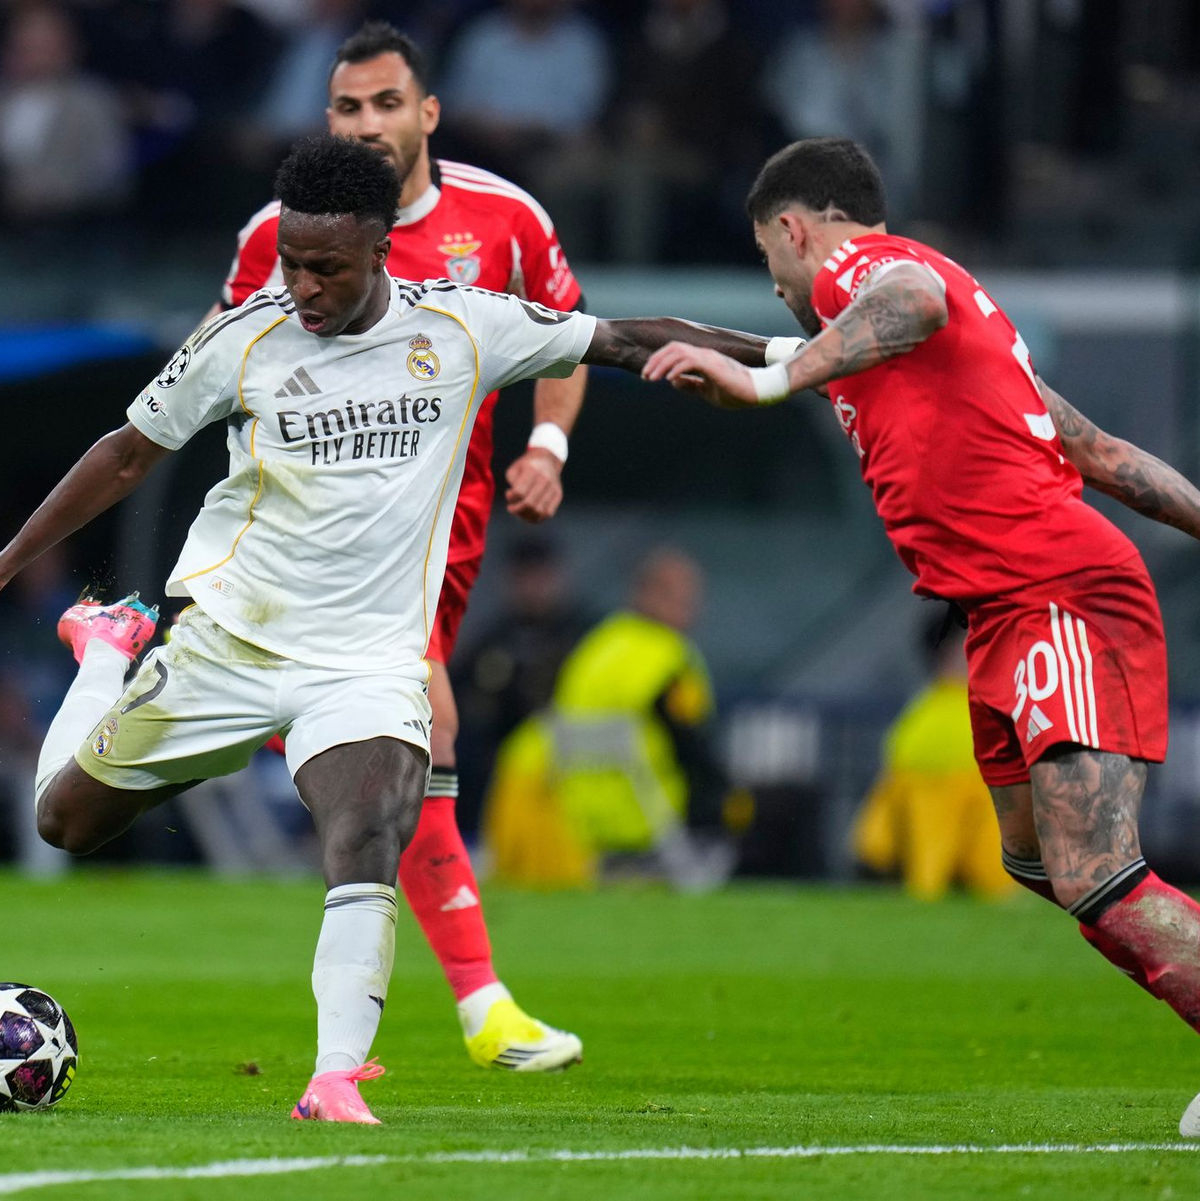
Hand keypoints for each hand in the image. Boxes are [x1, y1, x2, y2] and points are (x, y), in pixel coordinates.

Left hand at [505, 447, 563, 522]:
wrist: (547, 460)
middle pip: (530, 504)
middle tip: (511, 508)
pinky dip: (537, 518)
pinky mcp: (558, 495)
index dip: (511, 498)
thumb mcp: (514, 468)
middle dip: (517, 510)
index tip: (508, 494)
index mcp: (532, 470)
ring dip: (526, 516)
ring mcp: (553, 488)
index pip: (519, 492)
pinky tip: (529, 514)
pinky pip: (548, 513)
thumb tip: (512, 498)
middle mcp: (545, 479)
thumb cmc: (526, 466)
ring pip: (539, 511)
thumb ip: (511, 482)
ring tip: (520, 512)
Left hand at [641, 342, 761, 408]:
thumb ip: (691, 385)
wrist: (756, 392)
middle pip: (673, 348)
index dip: (658, 361)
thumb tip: (673, 382)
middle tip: (644, 377)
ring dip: (661, 365)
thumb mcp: (706, 390)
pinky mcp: (713, 366)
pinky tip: (668, 379)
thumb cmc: (734, 392)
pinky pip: (690, 362)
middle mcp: (703, 354)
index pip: (675, 351)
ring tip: (651, 379)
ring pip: (679, 352)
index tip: (647, 376)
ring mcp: (709, 358)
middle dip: (655, 361)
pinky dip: (676, 368)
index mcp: (701, 359)